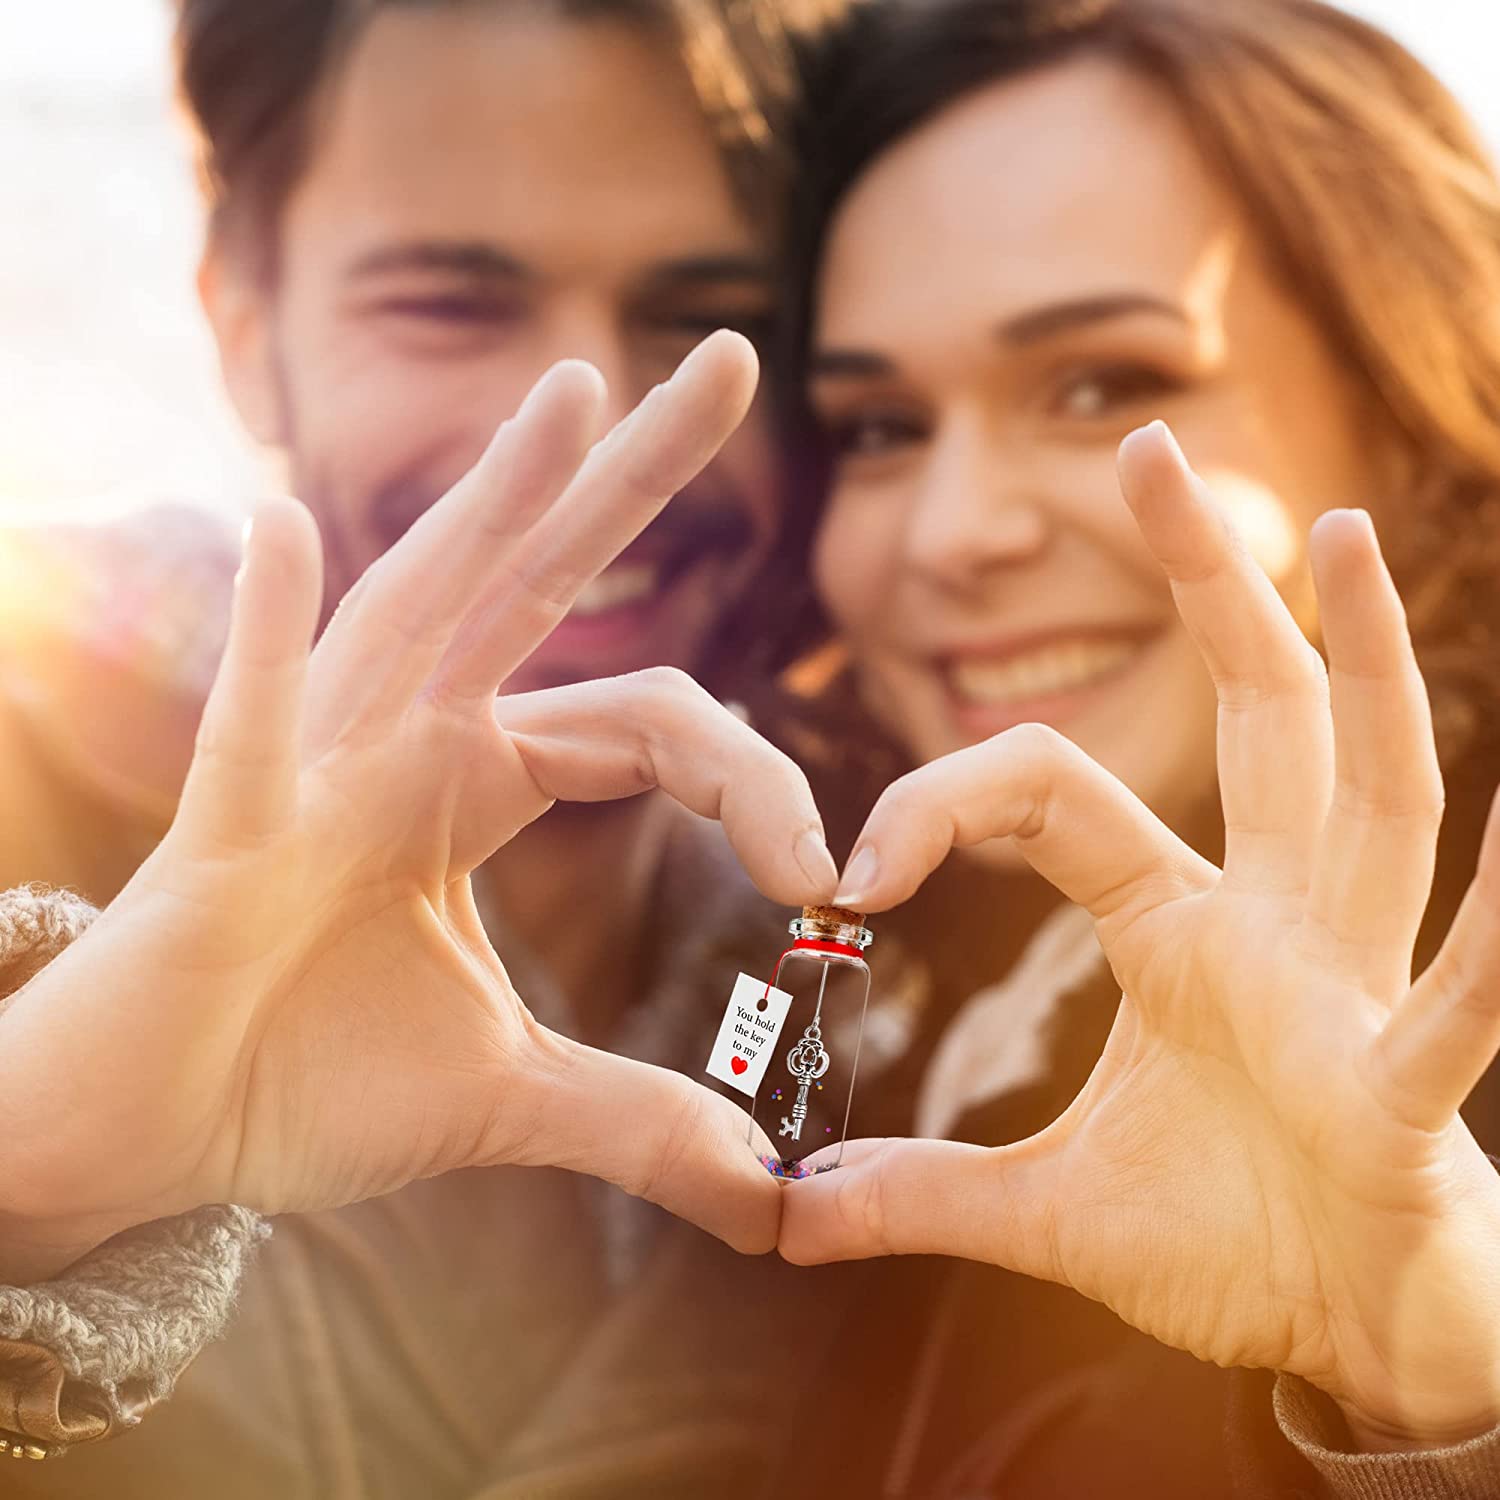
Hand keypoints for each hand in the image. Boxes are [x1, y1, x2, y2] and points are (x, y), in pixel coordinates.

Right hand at [0, 332, 836, 1277]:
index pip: (650, 725)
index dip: (753, 786)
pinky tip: (283, 522)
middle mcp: (408, 737)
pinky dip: (269, 632)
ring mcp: (317, 762)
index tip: (826, 874)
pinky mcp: (228, 829)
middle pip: (544, 582)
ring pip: (419, 604)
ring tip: (575, 397)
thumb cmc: (305, 1079)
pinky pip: (251, 718)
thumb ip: (635, 1120)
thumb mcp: (504, 1092)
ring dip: (492, 501)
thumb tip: (764, 1193)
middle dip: (637, 478)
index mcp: (479, 779)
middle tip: (740, 359)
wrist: (159, 1137)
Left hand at [780, 422, 1499, 1449]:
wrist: (1354, 1336)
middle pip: (1254, 719)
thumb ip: (921, 1193)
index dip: (947, 799)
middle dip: (1209, 588)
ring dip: (1364, 668)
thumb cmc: (1231, 1245)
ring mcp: (1353, 986)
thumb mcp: (1047, 1211)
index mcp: (1180, 929)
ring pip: (1367, 797)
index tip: (850, 869)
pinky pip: (1460, 992)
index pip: (1056, 793)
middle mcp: (1277, 923)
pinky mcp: (1405, 1087)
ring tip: (1336, 538)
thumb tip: (790, 1213)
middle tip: (1152, 448)